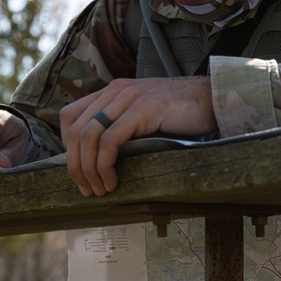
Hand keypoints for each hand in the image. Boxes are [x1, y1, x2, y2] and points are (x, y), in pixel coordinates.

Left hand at [60, 77, 216, 197]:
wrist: (213, 99)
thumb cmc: (184, 113)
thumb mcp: (145, 116)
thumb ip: (124, 126)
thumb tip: (102, 159)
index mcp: (114, 91)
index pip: (70, 116)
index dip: (67, 146)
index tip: (80, 169)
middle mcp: (116, 90)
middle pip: (76, 130)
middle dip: (75, 166)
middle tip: (87, 189)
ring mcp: (129, 98)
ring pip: (89, 136)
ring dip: (88, 169)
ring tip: (100, 188)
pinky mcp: (142, 109)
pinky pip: (110, 140)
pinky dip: (105, 164)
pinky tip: (113, 179)